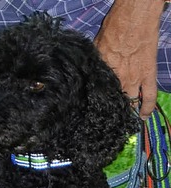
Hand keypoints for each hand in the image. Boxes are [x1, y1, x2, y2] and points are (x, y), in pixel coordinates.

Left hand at [94, 0, 164, 118]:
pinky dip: (147, 108)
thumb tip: (86, 72)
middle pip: (112, 101)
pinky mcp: (148, 74)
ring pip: (130, 101)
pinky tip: (143, 117)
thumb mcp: (94, 48)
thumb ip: (93, 64)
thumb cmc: (112, 29)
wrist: (134, 18)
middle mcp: (117, 80)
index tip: (91, 111)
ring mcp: (134, 79)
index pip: (97, 95)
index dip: (94, 104)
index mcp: (103, 75)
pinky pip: (149, 96)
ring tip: (122, 120)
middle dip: (109, 110)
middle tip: (105, 118)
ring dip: (126, 110)